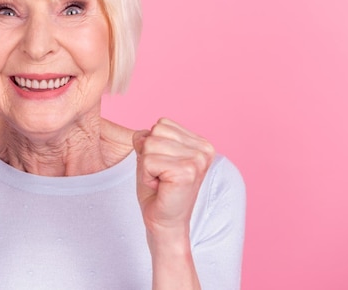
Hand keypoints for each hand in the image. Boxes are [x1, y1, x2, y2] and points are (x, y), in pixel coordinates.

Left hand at [133, 118, 214, 235]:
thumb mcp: (152, 155)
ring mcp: (197, 159)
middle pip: (155, 132)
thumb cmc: (158, 190)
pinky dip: (147, 175)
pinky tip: (160, 187)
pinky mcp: (187, 171)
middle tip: (161, 176)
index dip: (153, 146)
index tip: (164, 167)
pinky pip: (148, 160)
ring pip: (150, 144)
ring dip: (147, 165)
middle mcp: (204, 148)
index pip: (162, 124)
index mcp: (201, 142)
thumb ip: (149, 138)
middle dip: (149, 155)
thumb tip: (142, 135)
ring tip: (161, 181)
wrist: (165, 223)